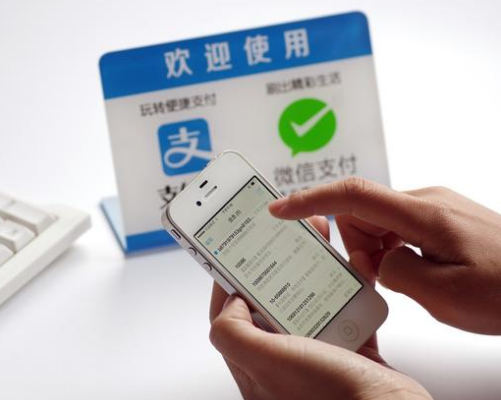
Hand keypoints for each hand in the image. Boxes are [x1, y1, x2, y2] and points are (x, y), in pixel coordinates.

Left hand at [210, 217, 431, 399]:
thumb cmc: (332, 398)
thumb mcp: (267, 363)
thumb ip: (233, 334)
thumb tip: (229, 302)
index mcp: (257, 366)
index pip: (232, 317)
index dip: (232, 282)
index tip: (241, 254)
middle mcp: (285, 361)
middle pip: (273, 302)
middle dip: (279, 266)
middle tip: (287, 240)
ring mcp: (319, 355)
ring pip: (311, 301)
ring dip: (315, 271)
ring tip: (322, 245)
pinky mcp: (350, 351)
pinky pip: (346, 310)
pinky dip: (350, 288)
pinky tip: (354, 270)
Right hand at [269, 177, 500, 333]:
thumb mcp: (443, 296)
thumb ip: (395, 272)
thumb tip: (377, 259)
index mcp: (424, 215)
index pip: (354, 195)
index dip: (311, 200)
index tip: (280, 209)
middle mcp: (425, 201)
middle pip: (361, 212)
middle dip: (356, 245)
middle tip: (380, 277)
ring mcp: (432, 207)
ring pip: (378, 222)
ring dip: (377, 251)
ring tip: (407, 279)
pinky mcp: (438, 217)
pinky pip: (397, 227)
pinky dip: (392, 249)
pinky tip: (414, 270)